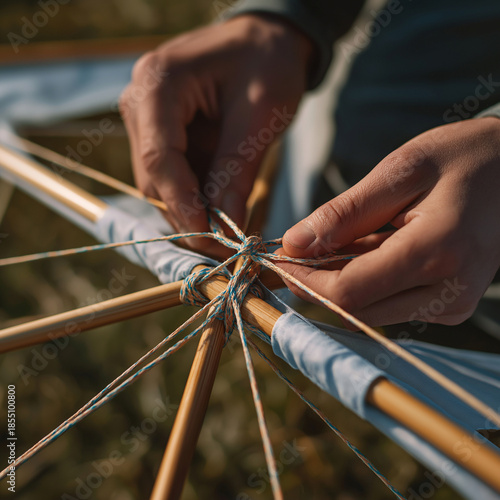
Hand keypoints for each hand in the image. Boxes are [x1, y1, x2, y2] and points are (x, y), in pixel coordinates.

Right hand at [120, 15, 311, 253]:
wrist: (266, 40)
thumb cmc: (267, 62)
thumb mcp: (260, 114)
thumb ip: (237, 168)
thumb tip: (224, 226)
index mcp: (158, 84)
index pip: (159, 158)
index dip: (182, 203)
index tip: (210, 237)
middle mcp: (140, 103)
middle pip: (154, 177)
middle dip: (189, 214)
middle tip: (227, 243)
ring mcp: (147, 121)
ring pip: (160, 184)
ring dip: (192, 211)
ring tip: (230, 229)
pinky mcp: (162, 135)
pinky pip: (173, 177)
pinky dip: (196, 198)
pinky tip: (223, 209)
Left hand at [278, 117, 499, 326]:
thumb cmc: (462, 159)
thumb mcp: (400, 172)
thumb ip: (344, 214)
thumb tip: (292, 245)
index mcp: (436, 253)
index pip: (350, 293)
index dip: (306, 281)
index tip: (280, 258)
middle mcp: (447, 291)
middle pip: (356, 308)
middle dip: (317, 281)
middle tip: (298, 246)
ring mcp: (451, 304)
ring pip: (369, 309)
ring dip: (340, 279)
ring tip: (340, 237)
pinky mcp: (448, 305)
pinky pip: (389, 302)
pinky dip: (365, 279)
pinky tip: (365, 246)